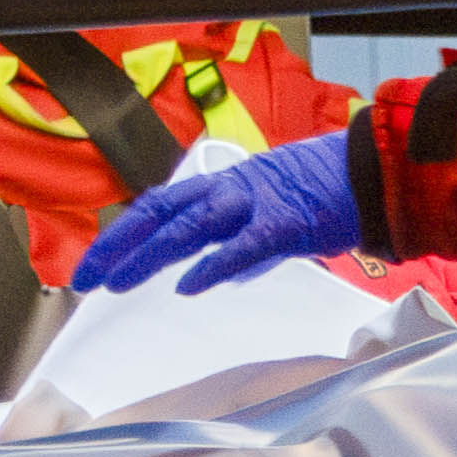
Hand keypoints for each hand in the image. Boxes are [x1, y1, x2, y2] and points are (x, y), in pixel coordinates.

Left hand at [74, 130, 365, 296]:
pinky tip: (189, 286)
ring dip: (149, 255)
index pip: (157, 206)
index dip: (121, 233)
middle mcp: (228, 190)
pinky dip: (215, 265)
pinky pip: (244, 245)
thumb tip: (220, 273)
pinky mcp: (285, 223)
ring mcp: (255, 204)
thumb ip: (240, 241)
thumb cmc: (323, 193)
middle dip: (118, 245)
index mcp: (221, 186)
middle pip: (159, 213)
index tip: (93, 265)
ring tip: (119, 283)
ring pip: (189, 226)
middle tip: (86, 278)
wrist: (371, 171)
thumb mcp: (268, 213)